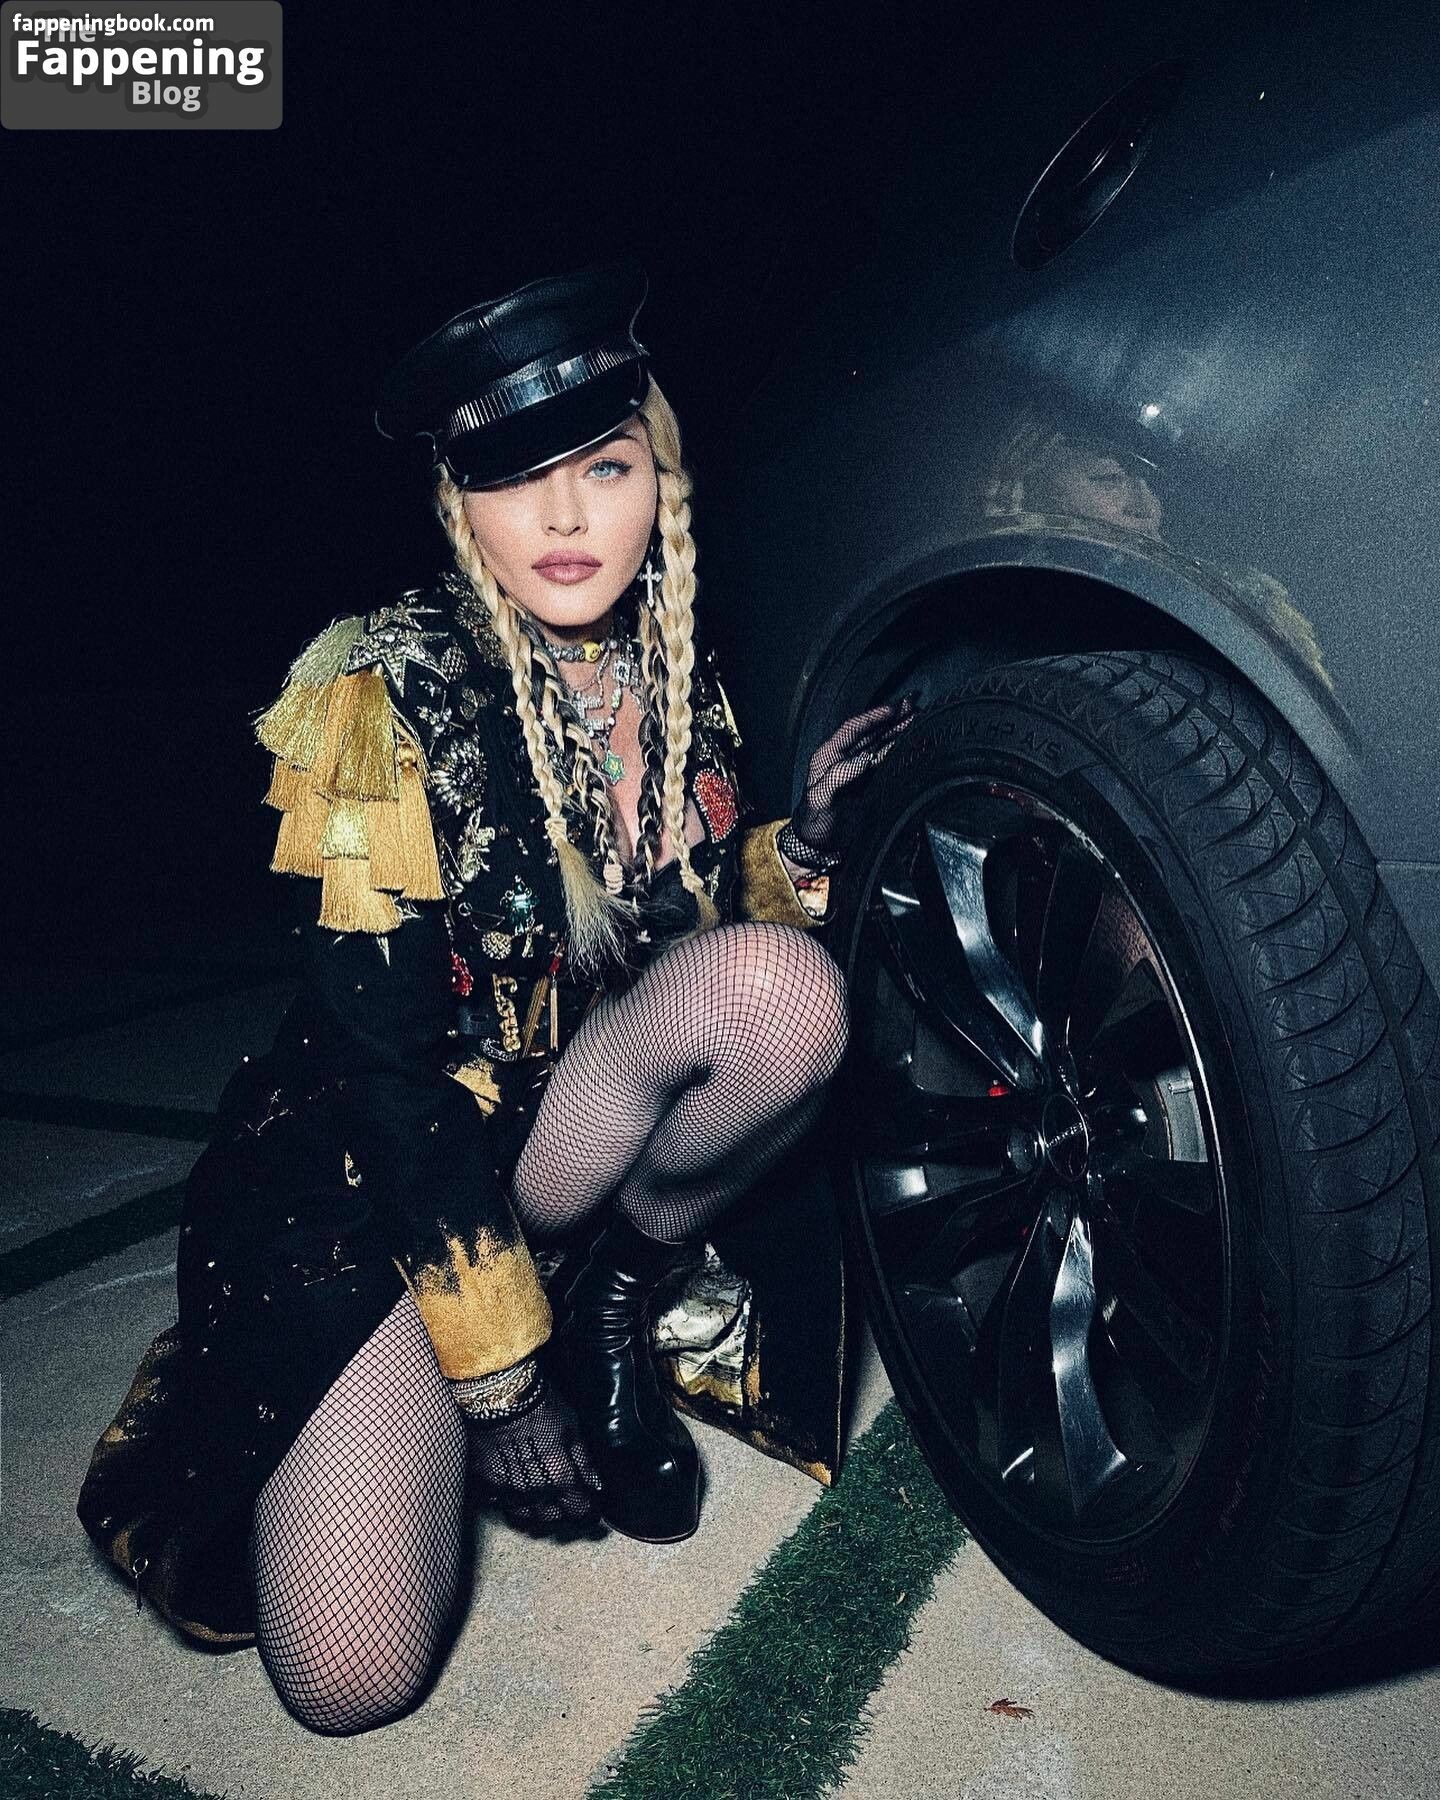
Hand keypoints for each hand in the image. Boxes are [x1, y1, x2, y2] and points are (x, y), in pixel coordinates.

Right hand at [464, 1377, 602, 1532]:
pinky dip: (508, 1502)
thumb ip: (584, 1462)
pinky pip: (499, 1504)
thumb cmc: (540, 1407)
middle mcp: (534, 1493)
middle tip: (564, 1500)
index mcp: (560, 1480)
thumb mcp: (572, 1429)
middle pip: (551, 1518)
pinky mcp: (485, 1484)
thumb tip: (596, 1486)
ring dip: (534, 1512)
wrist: (500, 1396)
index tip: (590, 1507)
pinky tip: (513, 1491)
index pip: (579, 1509)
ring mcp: (507, 1492)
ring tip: (540, 1500)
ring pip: (524, 1517)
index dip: (587, 1510)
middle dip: (561, 1512)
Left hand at [785, 695, 918, 866]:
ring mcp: (855, 770)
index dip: (874, 717)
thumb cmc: (813, 824)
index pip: (853, 728)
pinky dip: (897, 749)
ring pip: (879, 743)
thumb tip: (863, 759)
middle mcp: (842, 759)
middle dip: (891, 719)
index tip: (894, 710)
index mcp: (828, 757)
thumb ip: (837, 777)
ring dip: (896, 731)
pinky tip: (910, 744)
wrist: (816, 847)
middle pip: (870, 732)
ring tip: (916, 720)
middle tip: (913, 708)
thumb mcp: (819, 800)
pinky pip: (883, 760)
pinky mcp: (866, 783)